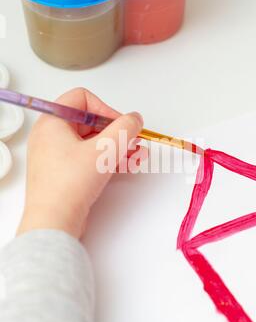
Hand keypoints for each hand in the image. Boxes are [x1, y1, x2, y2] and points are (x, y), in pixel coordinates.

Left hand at [18, 88, 145, 238]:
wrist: (54, 222)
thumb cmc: (68, 185)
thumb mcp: (105, 149)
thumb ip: (125, 128)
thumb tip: (135, 119)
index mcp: (52, 122)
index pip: (83, 99)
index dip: (106, 109)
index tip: (121, 125)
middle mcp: (51, 136)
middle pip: (91, 123)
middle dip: (117, 132)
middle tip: (133, 140)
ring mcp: (57, 156)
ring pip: (93, 143)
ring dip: (117, 147)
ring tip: (137, 156)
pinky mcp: (65, 174)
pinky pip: (89, 159)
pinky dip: (108, 160)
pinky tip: (127, 166)